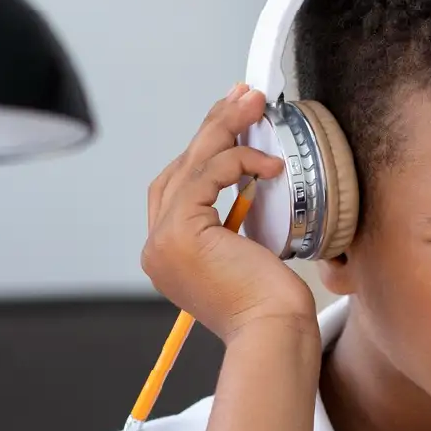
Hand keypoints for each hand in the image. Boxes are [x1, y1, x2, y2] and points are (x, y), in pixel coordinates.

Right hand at [142, 84, 314, 340]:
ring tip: (254, 103)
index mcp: (168, 254)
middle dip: (213, 127)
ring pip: (191, 165)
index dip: (205, 149)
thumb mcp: (248, 254)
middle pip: (180, 168)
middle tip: (243, 95)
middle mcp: (155, 248)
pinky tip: (268, 163)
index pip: (179, 186)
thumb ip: (234, 222)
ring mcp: (161, 242)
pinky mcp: (179, 234)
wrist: (274, 335)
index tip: (236, 119)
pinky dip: (239, 161)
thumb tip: (252, 179)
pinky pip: (206, 177)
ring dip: (225, 128)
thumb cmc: (273, 305)